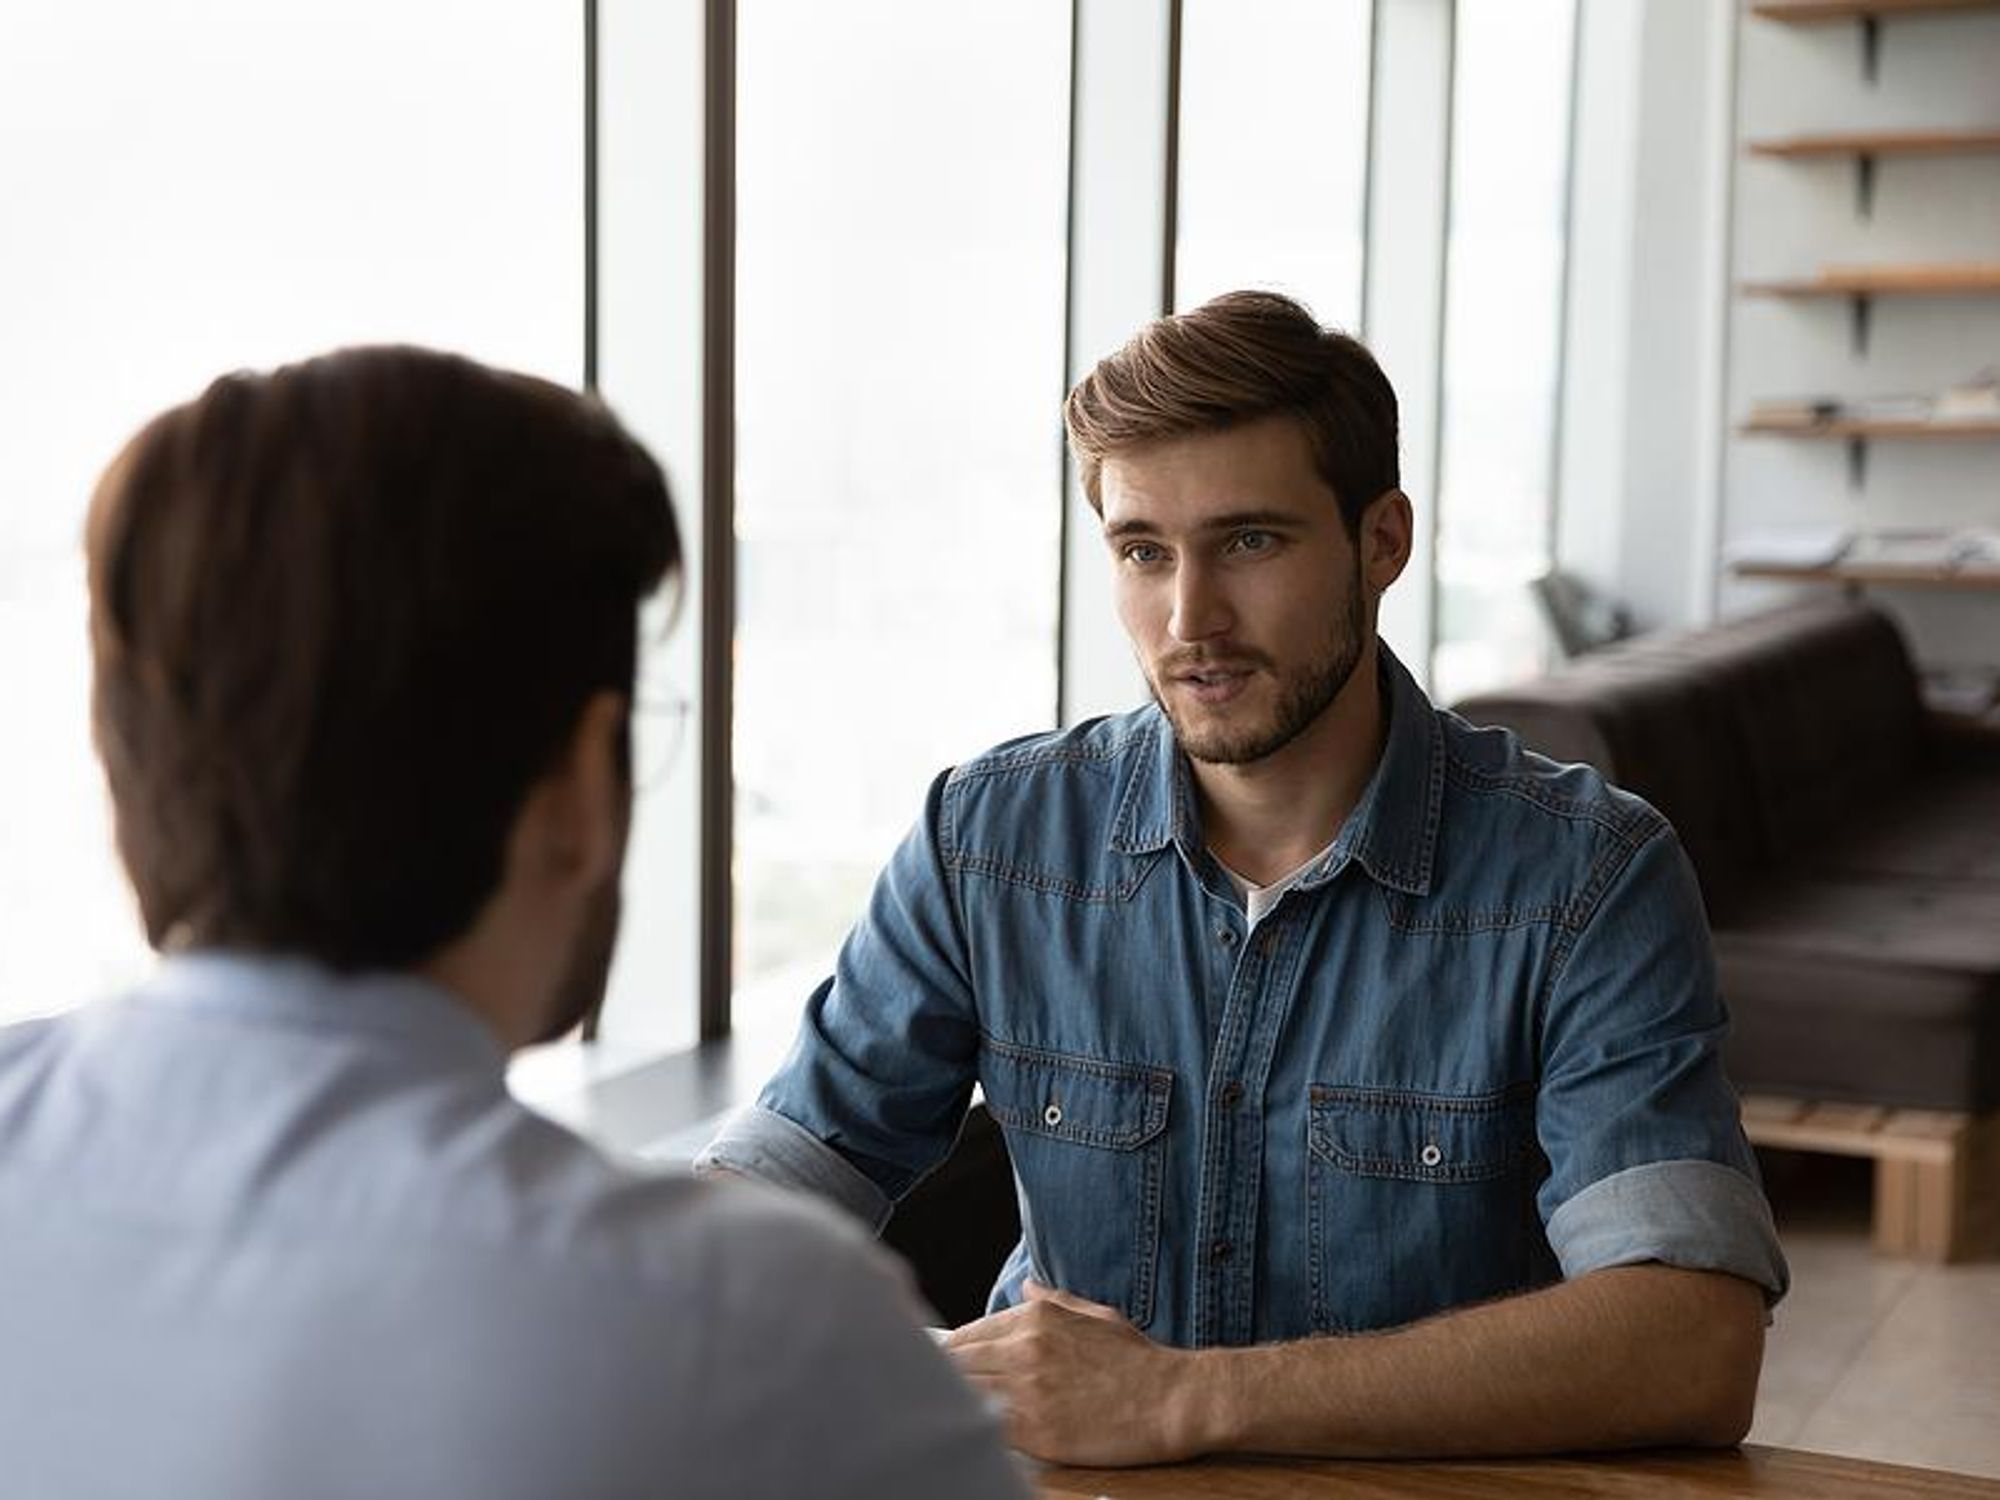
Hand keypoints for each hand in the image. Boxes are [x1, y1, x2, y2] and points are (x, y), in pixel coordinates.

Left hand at [942, 1280, 1204, 1465]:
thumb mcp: (1096, 1316)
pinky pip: (987, 1427)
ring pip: (965, 1394)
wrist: (1174, 1399)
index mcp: (1036, 1318)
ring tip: (960, 1416)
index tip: (948, 1371)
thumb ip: (1054, 1301)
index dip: (952, 1357)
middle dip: (948, 1381)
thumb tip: (1026, 1285)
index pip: (966, 1336)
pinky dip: (980, 1430)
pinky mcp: (1037, 1429)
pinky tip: (984, 1433)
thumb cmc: (1140, 1361)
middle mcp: (1026, 1348)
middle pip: (956, 1364)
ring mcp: (1029, 1389)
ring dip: (959, 1405)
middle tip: (945, 1397)